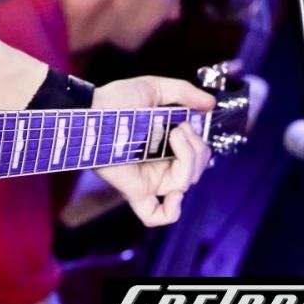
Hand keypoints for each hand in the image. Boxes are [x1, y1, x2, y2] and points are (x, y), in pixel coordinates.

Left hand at [90, 76, 214, 226]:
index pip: (196, 158)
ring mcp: (147, 180)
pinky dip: (170, 211)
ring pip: (184, 185)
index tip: (188, 124)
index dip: (199, 145)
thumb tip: (211, 104)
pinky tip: (174, 194)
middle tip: (180, 128)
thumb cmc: (115, 99)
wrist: (91, 110)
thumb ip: (184, 93)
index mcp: (163, 146)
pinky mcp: (134, 189)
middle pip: (195, 172)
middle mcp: (157, 165)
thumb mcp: (154, 88)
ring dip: (189, 160)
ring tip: (175, 135)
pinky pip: (154, 215)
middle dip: (197, 149)